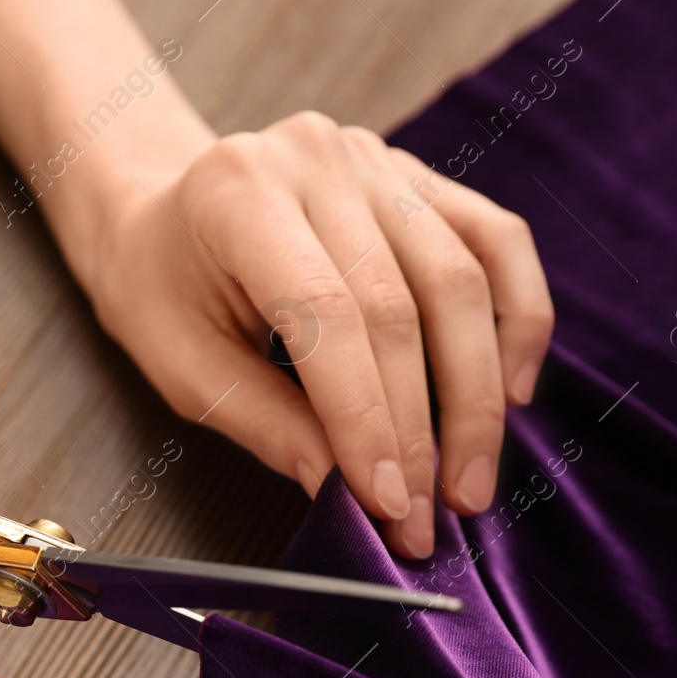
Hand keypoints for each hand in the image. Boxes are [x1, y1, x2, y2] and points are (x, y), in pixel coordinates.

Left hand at [82, 112, 553, 557]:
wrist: (157, 215)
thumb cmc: (159, 290)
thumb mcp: (184, 367)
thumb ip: (266, 424)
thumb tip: (347, 491)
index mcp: (239, 196)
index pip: (329, 316)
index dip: (369, 417)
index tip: (391, 502)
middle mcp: (316, 159)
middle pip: (404, 304)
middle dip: (426, 428)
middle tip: (432, 517)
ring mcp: (375, 159)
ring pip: (461, 279)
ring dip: (479, 393)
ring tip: (471, 481)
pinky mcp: (418, 176)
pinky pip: (496, 241)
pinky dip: (519, 317)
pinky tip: (515, 391)